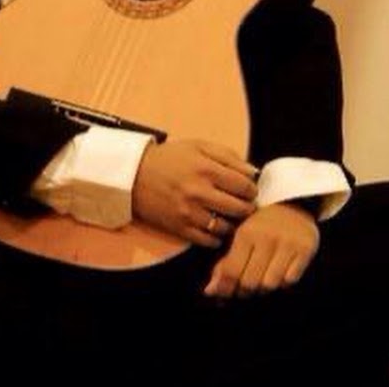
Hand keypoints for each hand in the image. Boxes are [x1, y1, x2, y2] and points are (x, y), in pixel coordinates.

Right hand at [132, 140, 257, 247]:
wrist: (134, 174)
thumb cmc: (170, 158)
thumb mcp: (198, 146)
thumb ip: (228, 156)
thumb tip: (254, 172)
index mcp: (206, 168)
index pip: (244, 186)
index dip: (252, 189)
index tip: (248, 189)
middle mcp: (199, 192)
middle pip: (240, 208)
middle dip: (247, 207)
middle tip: (244, 204)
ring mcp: (189, 213)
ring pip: (227, 227)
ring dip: (233, 223)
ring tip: (229, 215)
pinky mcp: (180, 228)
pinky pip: (209, 241)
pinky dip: (217, 236)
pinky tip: (215, 225)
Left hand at [204, 203, 319, 298]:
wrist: (293, 201)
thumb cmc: (261, 222)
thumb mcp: (240, 234)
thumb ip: (225, 262)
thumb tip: (211, 291)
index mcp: (247, 232)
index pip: (232, 271)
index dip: (224, 288)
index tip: (219, 295)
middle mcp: (267, 238)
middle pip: (251, 282)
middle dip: (243, 290)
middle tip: (241, 287)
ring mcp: (288, 244)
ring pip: (271, 285)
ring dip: (263, 287)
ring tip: (259, 278)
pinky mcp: (306, 250)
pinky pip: (290, 280)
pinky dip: (282, 282)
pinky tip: (278, 272)